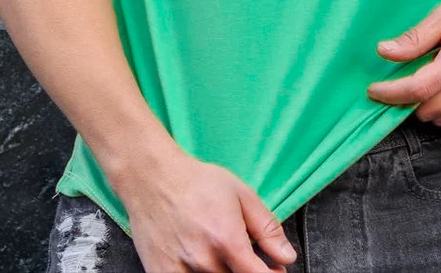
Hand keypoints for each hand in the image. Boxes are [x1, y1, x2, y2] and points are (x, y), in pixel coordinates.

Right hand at [116, 146, 297, 271]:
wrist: (153, 178)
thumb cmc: (198, 182)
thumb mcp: (241, 194)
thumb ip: (267, 228)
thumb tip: (287, 257)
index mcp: (227, 239)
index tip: (274, 270)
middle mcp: (204, 260)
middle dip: (246, 271)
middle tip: (244, 256)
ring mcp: (181, 269)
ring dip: (224, 272)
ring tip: (221, 253)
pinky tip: (201, 263)